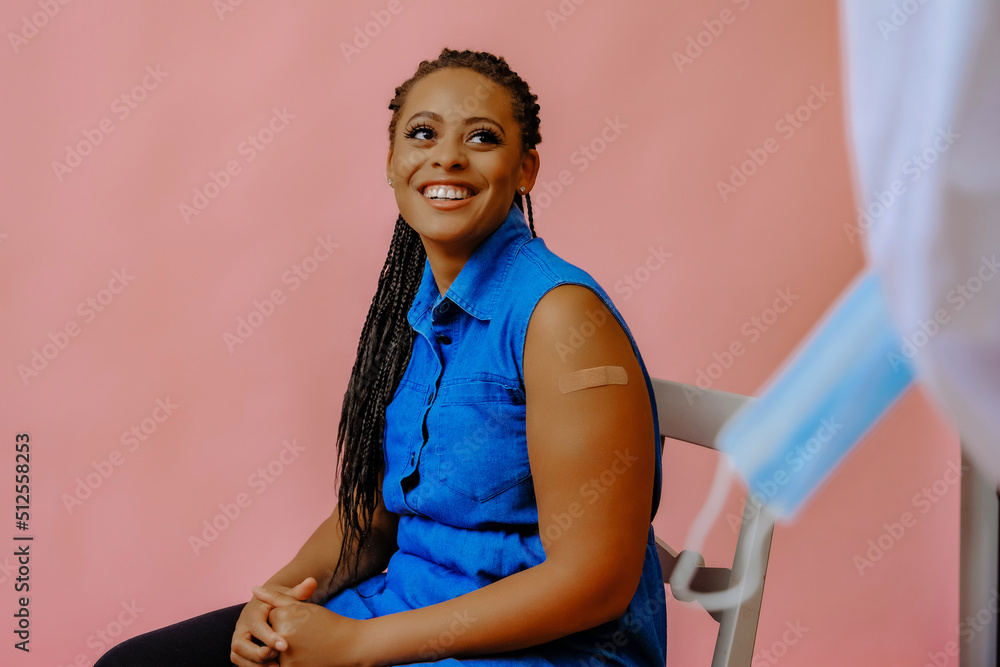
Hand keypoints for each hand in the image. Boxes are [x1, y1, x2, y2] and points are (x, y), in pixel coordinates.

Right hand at [231, 577, 316, 666]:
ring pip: (237, 656)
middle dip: (256, 653)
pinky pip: (241, 663)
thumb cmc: (280, 604)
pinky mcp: (240, 652)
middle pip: (239, 644)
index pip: (256, 626)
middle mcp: (241, 628)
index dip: (269, 637)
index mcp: (252, 613)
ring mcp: (238, 641)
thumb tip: (312, 581)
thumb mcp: (288, 597)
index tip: (285, 646)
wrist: (267, 609)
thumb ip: (299, 591)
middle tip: (277, 657)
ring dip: (254, 665)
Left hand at [252, 581, 369, 666]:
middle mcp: (280, 638)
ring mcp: (284, 658)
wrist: (348, 645)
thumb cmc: (326, 623)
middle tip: (303, 635)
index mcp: (283, 618)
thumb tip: (253, 589)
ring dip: (284, 650)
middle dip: (283, 634)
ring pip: (274, 652)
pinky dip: (289, 661)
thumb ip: (275, 597)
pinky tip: (305, 655)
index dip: (287, 619)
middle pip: (271, 635)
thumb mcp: (302, 606)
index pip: (271, 617)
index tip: (302, 621)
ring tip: (304, 645)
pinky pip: (279, 664)